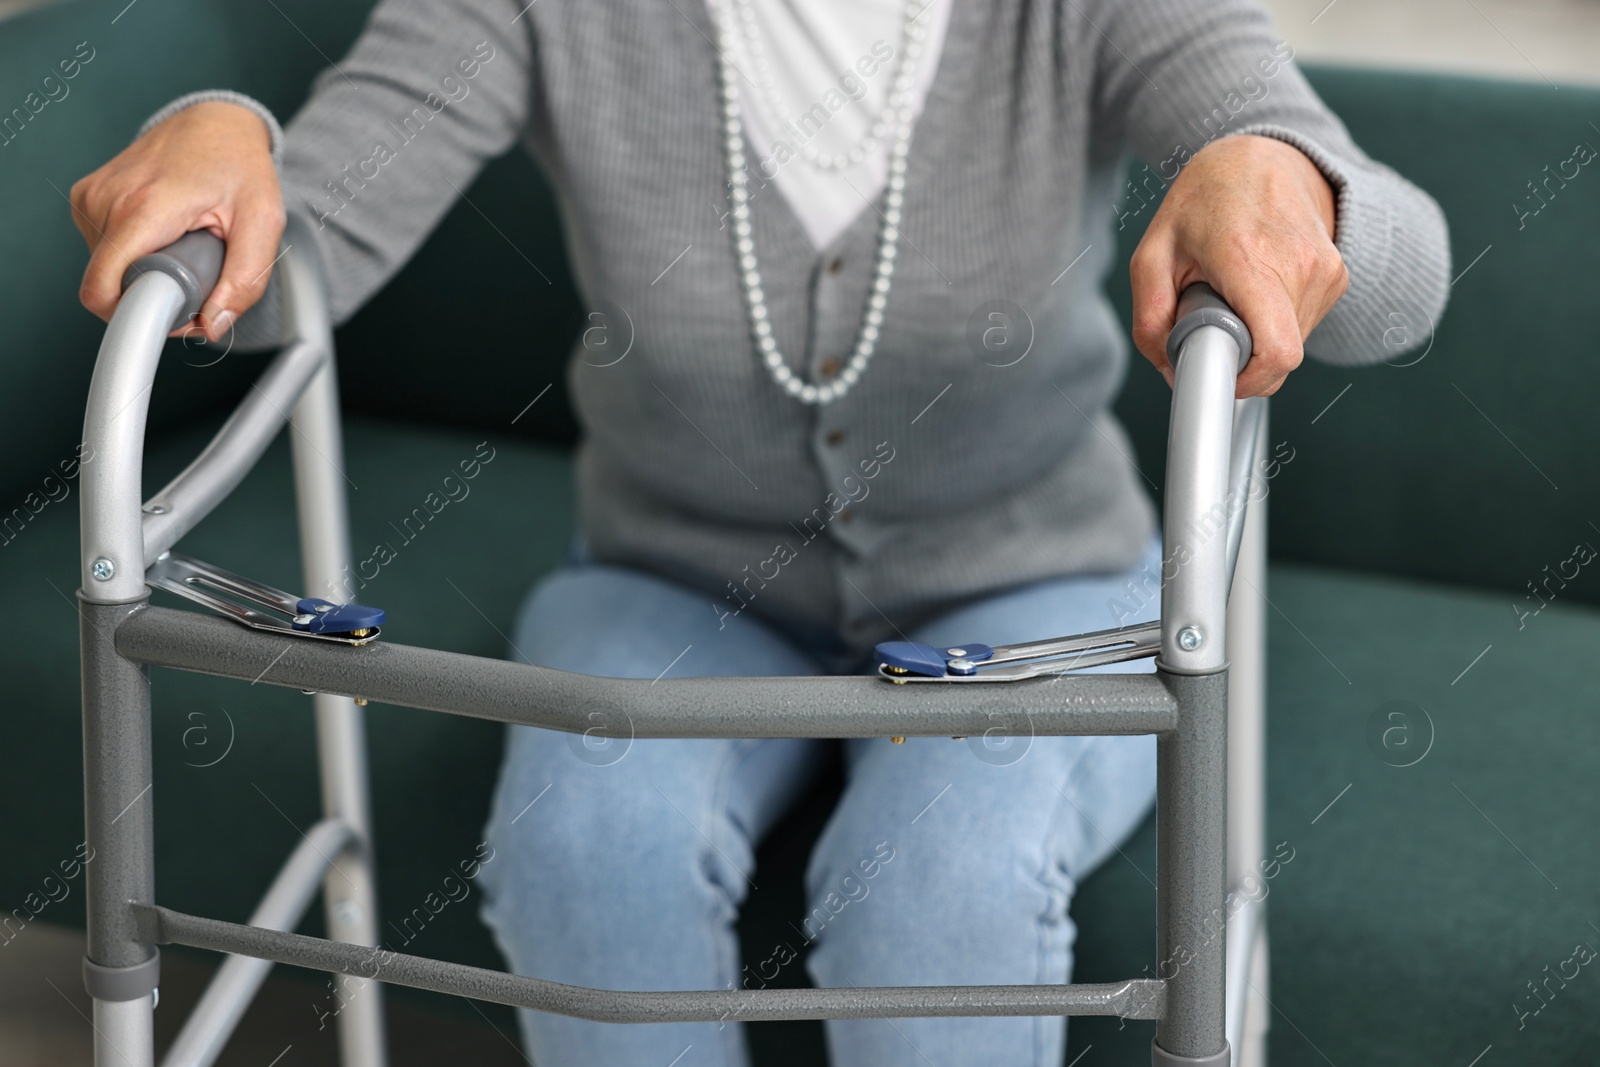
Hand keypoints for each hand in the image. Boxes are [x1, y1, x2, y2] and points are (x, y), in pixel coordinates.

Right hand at [70, 101, 284, 341]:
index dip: (138, 315)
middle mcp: (106, 200)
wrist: (216, 123)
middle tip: (198, 271)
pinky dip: (135, 254)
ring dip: (147, 271)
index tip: (177, 312)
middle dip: (156, 293)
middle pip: (113, 284)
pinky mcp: (86, 197)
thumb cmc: (240, 167)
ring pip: (108, 270)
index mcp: (143, 208)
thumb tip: (212, 325)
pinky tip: (164, 234)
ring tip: (183, 244)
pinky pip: (104, 250)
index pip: (102, 288)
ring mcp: (90, 197)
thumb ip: (245, 281)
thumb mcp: (263, 223)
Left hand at [1130, 134, 1346, 397]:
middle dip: (1241, 354)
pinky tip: (1259, 286)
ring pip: (1292, 344)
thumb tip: (1168, 369)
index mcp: (1250, 258)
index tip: (1221, 373)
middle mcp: (1299, 265)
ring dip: (1258, 336)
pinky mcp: (1338, 276)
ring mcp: (1326, 271)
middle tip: (1214, 318)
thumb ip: (1149, 319)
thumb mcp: (1152, 253)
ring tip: (1236, 292)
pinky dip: (1275, 321)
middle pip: (1279, 357)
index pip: (1276, 352)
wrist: (1261, 155)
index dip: (1248, 381)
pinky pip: (1303, 326)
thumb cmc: (1204, 199)